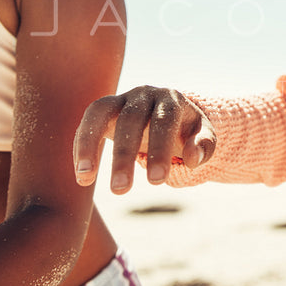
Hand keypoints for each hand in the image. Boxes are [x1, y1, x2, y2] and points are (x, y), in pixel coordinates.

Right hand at [73, 86, 215, 192]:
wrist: (169, 114)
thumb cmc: (186, 131)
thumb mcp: (203, 137)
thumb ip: (204, 146)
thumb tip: (193, 160)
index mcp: (171, 99)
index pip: (164, 121)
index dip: (160, 149)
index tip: (157, 181)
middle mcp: (144, 94)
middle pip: (131, 120)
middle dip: (124, 155)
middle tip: (121, 191)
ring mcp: (121, 98)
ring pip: (100, 114)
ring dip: (90, 145)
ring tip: (85, 178)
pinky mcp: (103, 108)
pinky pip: (88, 122)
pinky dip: (82, 146)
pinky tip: (82, 176)